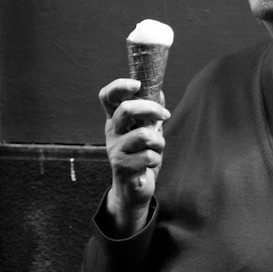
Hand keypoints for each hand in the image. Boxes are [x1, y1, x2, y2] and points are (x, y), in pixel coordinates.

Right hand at [99, 78, 169, 232]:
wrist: (134, 189)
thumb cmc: (142, 156)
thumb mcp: (148, 131)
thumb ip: (151, 114)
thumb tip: (158, 91)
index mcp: (116, 120)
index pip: (107, 97)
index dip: (119, 86)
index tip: (138, 83)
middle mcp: (112, 132)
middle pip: (126, 109)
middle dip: (151, 109)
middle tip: (165, 115)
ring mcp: (115, 150)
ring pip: (143, 135)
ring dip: (159, 142)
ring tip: (156, 149)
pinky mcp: (122, 167)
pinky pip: (148, 156)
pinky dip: (156, 158)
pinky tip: (150, 164)